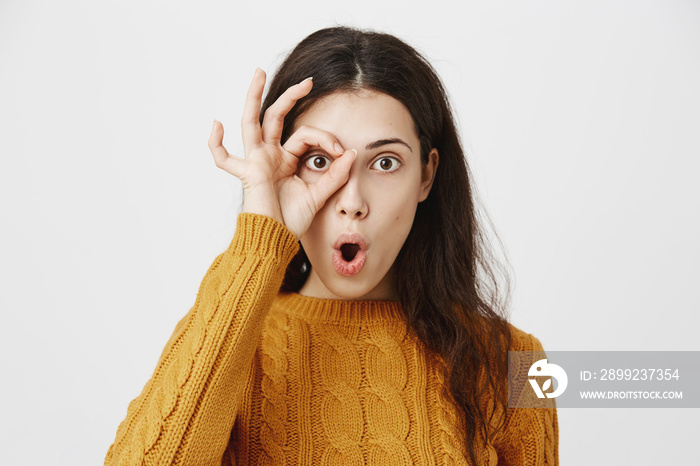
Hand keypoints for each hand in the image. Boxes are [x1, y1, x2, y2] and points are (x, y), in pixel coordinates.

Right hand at [208, 69, 355, 239]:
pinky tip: (216, 124)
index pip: (306, 135)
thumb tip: (352, 153)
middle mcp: (269, 156)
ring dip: (253, 97)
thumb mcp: (319, 195)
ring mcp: (256, 161)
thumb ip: (335, 175)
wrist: (277, 241)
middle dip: (290, 96)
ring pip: (251, 122)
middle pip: (276, 117)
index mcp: (286, 159)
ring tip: (258, 72)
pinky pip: (224, 158)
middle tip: (307, 81)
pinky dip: (216, 143)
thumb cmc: (293, 221)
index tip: (343, 152)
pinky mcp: (247, 173)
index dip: (326, 139)